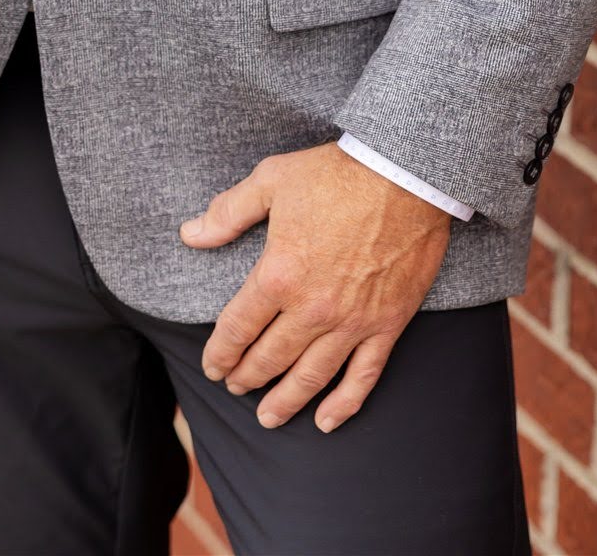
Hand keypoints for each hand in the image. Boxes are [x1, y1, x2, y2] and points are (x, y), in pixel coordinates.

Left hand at [178, 142, 450, 431]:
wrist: (407, 175)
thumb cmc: (336, 174)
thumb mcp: (272, 180)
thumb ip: (228, 212)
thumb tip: (189, 235)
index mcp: (279, 274)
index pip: (238, 328)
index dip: (220, 352)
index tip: (212, 367)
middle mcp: (312, 308)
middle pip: (271, 357)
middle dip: (247, 377)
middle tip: (236, 387)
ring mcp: (352, 321)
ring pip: (311, 376)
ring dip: (286, 400)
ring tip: (268, 418)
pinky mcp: (387, 324)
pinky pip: (363, 376)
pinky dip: (344, 404)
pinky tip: (326, 421)